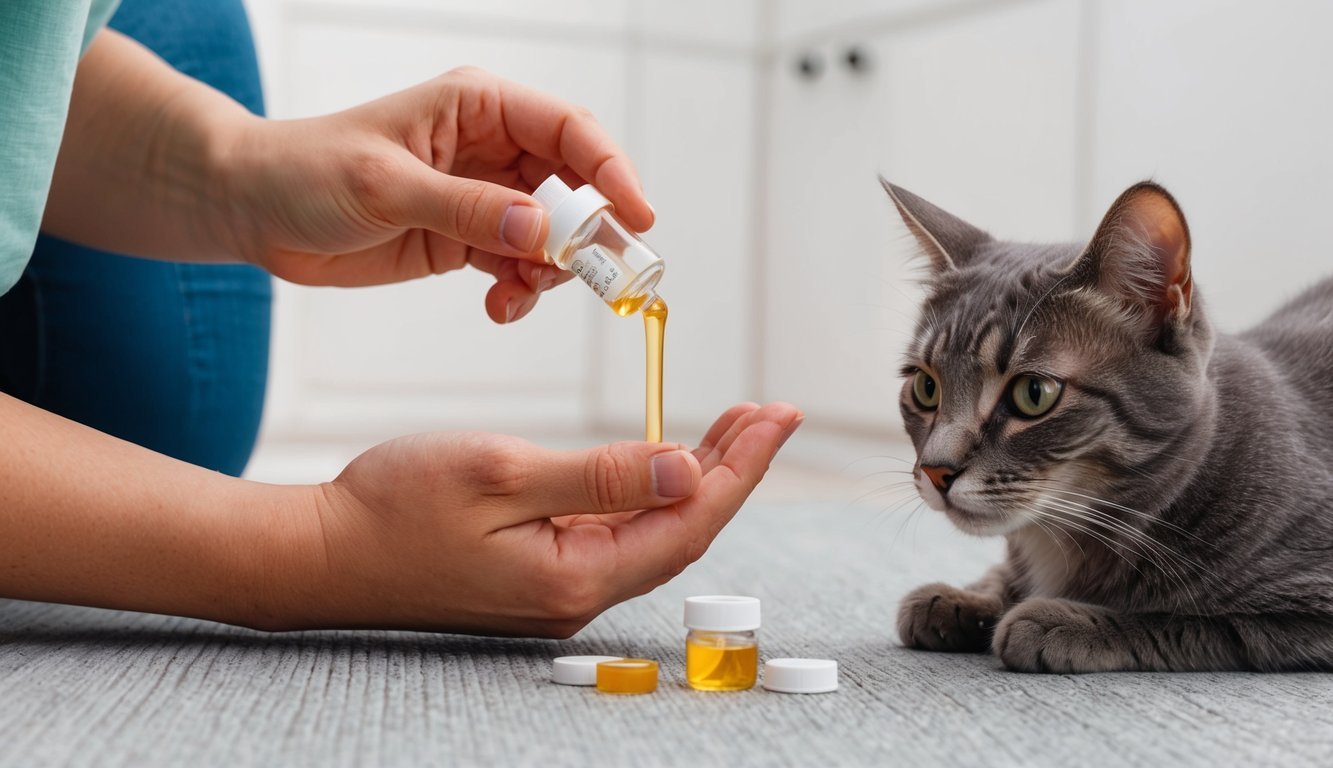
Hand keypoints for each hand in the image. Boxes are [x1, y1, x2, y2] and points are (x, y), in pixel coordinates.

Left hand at [222, 66, 653, 322]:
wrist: (253, 211)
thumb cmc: (306, 172)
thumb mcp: (386, 187)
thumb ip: (466, 209)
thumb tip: (541, 230)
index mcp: (477, 107)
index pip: (568, 130)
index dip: (610, 171)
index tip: (637, 218)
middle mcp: (490, 147)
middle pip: (573, 186)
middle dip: (588, 233)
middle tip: (594, 277)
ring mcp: (481, 195)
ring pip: (552, 233)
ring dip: (550, 270)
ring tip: (520, 292)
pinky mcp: (464, 238)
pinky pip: (518, 265)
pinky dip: (521, 289)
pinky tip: (499, 305)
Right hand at [270, 403, 801, 635]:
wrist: (322, 552)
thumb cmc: (394, 508)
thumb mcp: (500, 473)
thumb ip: (600, 475)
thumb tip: (687, 470)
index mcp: (575, 576)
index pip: (689, 521)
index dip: (741, 468)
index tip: (777, 417)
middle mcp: (577, 591)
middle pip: (681, 528)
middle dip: (731, 468)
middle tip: (769, 414)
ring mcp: (558, 585)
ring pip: (652, 527)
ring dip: (694, 474)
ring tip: (733, 426)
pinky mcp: (538, 570)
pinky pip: (615, 528)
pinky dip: (647, 487)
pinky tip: (663, 456)